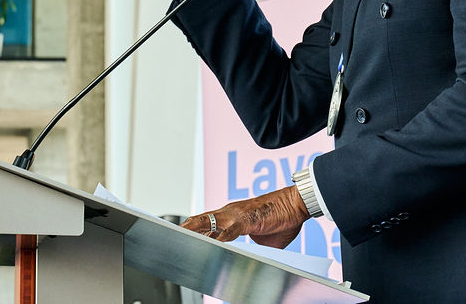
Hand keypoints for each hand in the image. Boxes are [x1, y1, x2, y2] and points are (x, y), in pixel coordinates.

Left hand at [180, 185, 309, 248]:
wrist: (298, 204)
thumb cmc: (282, 218)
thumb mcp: (263, 239)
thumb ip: (250, 246)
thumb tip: (248, 261)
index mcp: (233, 216)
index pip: (208, 223)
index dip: (193, 229)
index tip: (179, 236)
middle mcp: (231, 212)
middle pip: (202, 220)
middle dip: (185, 229)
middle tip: (168, 237)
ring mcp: (236, 214)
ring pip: (208, 222)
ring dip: (193, 231)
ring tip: (177, 239)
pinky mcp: (246, 219)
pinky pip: (227, 230)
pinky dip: (216, 238)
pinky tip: (206, 244)